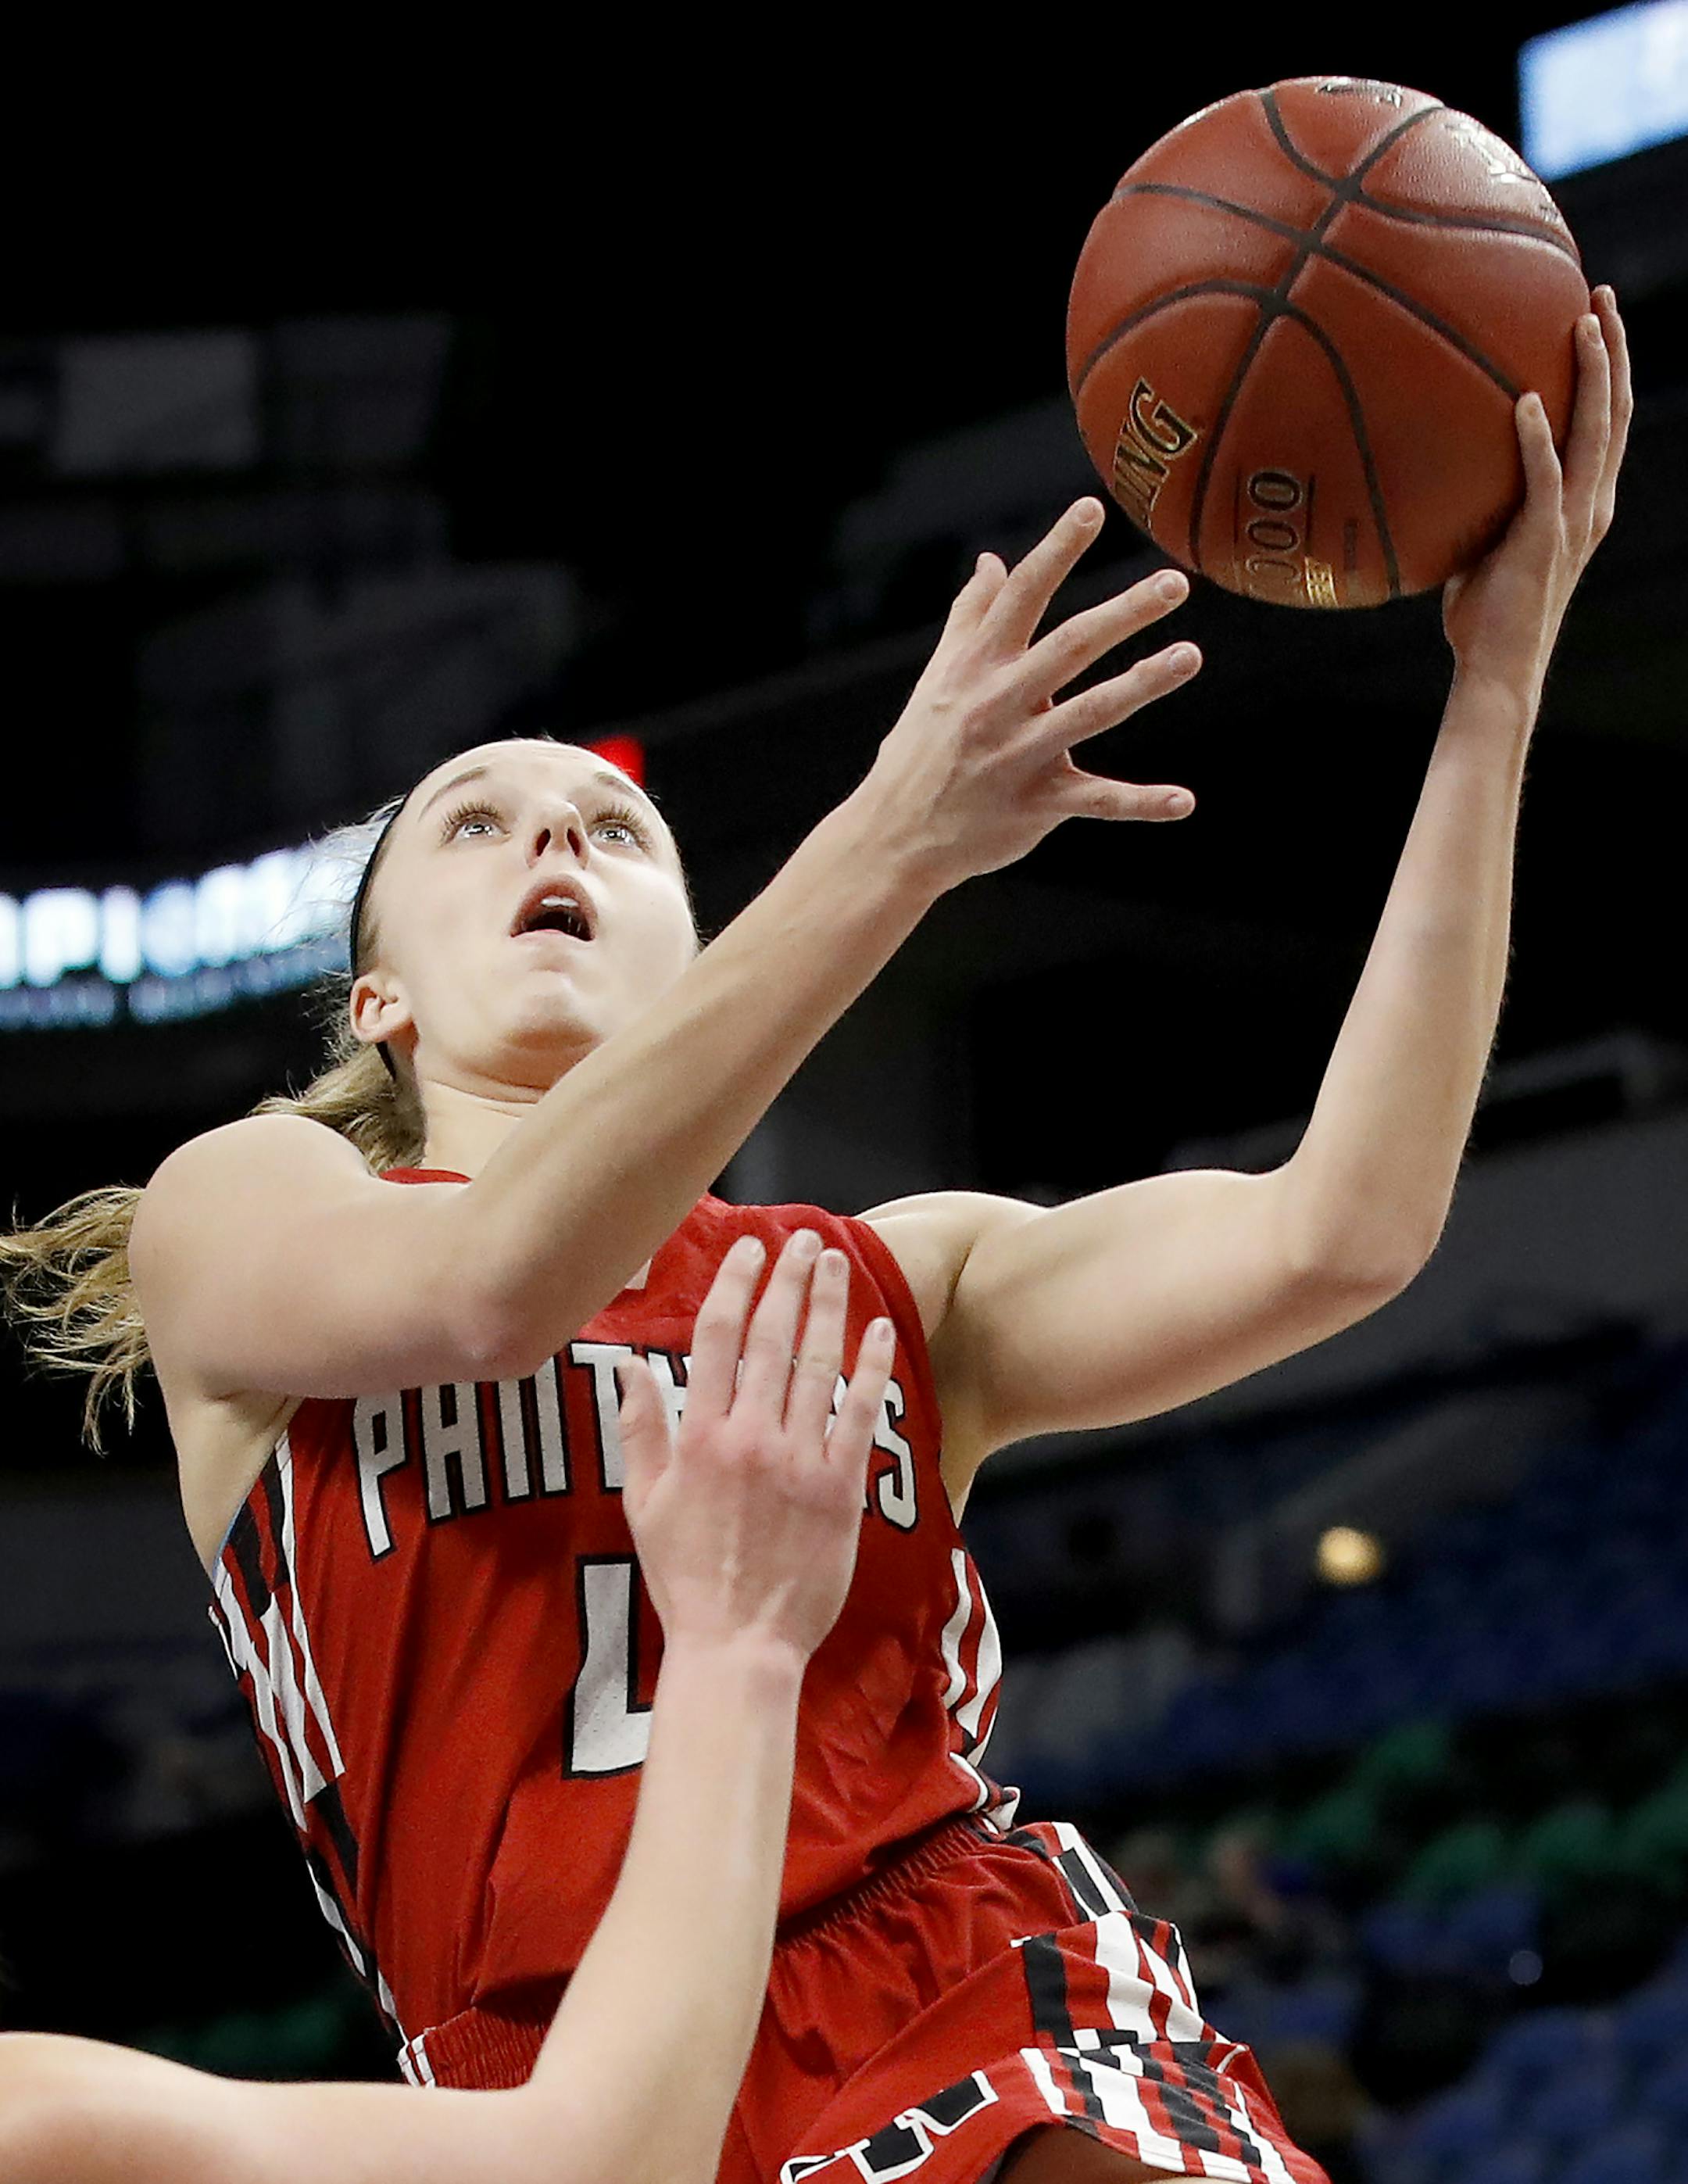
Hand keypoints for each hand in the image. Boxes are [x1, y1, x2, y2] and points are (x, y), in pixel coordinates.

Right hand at [616, 1231, 893, 1662]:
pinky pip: (859, 1416)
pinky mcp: (840, 1490)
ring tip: (836, 1266)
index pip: (717, 1340)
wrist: (738, 1646)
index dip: (735, 1286)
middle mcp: (749, 1439)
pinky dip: (871, 1370)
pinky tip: (878, 1332)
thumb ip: (639, 1429)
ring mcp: (799, 1462)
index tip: (750, 1249)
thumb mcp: (643, 1503)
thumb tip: (629, 1365)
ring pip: (817, 1367)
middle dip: (788, 1282)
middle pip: (772, 1340)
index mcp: (699, 1439)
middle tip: (803, 1240)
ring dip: (828, 1309)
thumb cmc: (686, 1577)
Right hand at [863, 499, 1201, 888]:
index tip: (1091, 509)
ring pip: (1090, 711)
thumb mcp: (937, 679)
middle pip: (1070, 646)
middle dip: (1123, 613)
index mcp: (976, 666)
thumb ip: (970, 617)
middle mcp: (998, 703)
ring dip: (1143, 683)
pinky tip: (1184, 801)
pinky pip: (1097, 801)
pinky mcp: (1036, 805)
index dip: (1056, 551)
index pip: (1021, 596)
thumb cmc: (921, 750)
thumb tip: (991, 561)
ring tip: (1190, 656)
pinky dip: (1141, 803)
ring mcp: (1018, 755)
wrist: (894, 835)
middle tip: (1175, 582)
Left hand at [1442, 286, 1630, 710]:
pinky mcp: (1544, 539)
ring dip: (1592, 375)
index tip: (1597, 315)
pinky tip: (1527, 401)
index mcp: (1586, 500)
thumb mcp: (1488, 538)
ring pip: (1595, 432)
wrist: (1497, 665)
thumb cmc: (1485, 609)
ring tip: (1582, 325)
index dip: (1611, 366)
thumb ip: (1483, 496)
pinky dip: (1538, 438)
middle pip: (1616, 410)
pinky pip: (1544, 478)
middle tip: (1601, 295)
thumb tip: (1438, 457)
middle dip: (1614, 348)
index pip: (1608, 419)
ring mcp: (1572, 520)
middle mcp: (1592, 502)